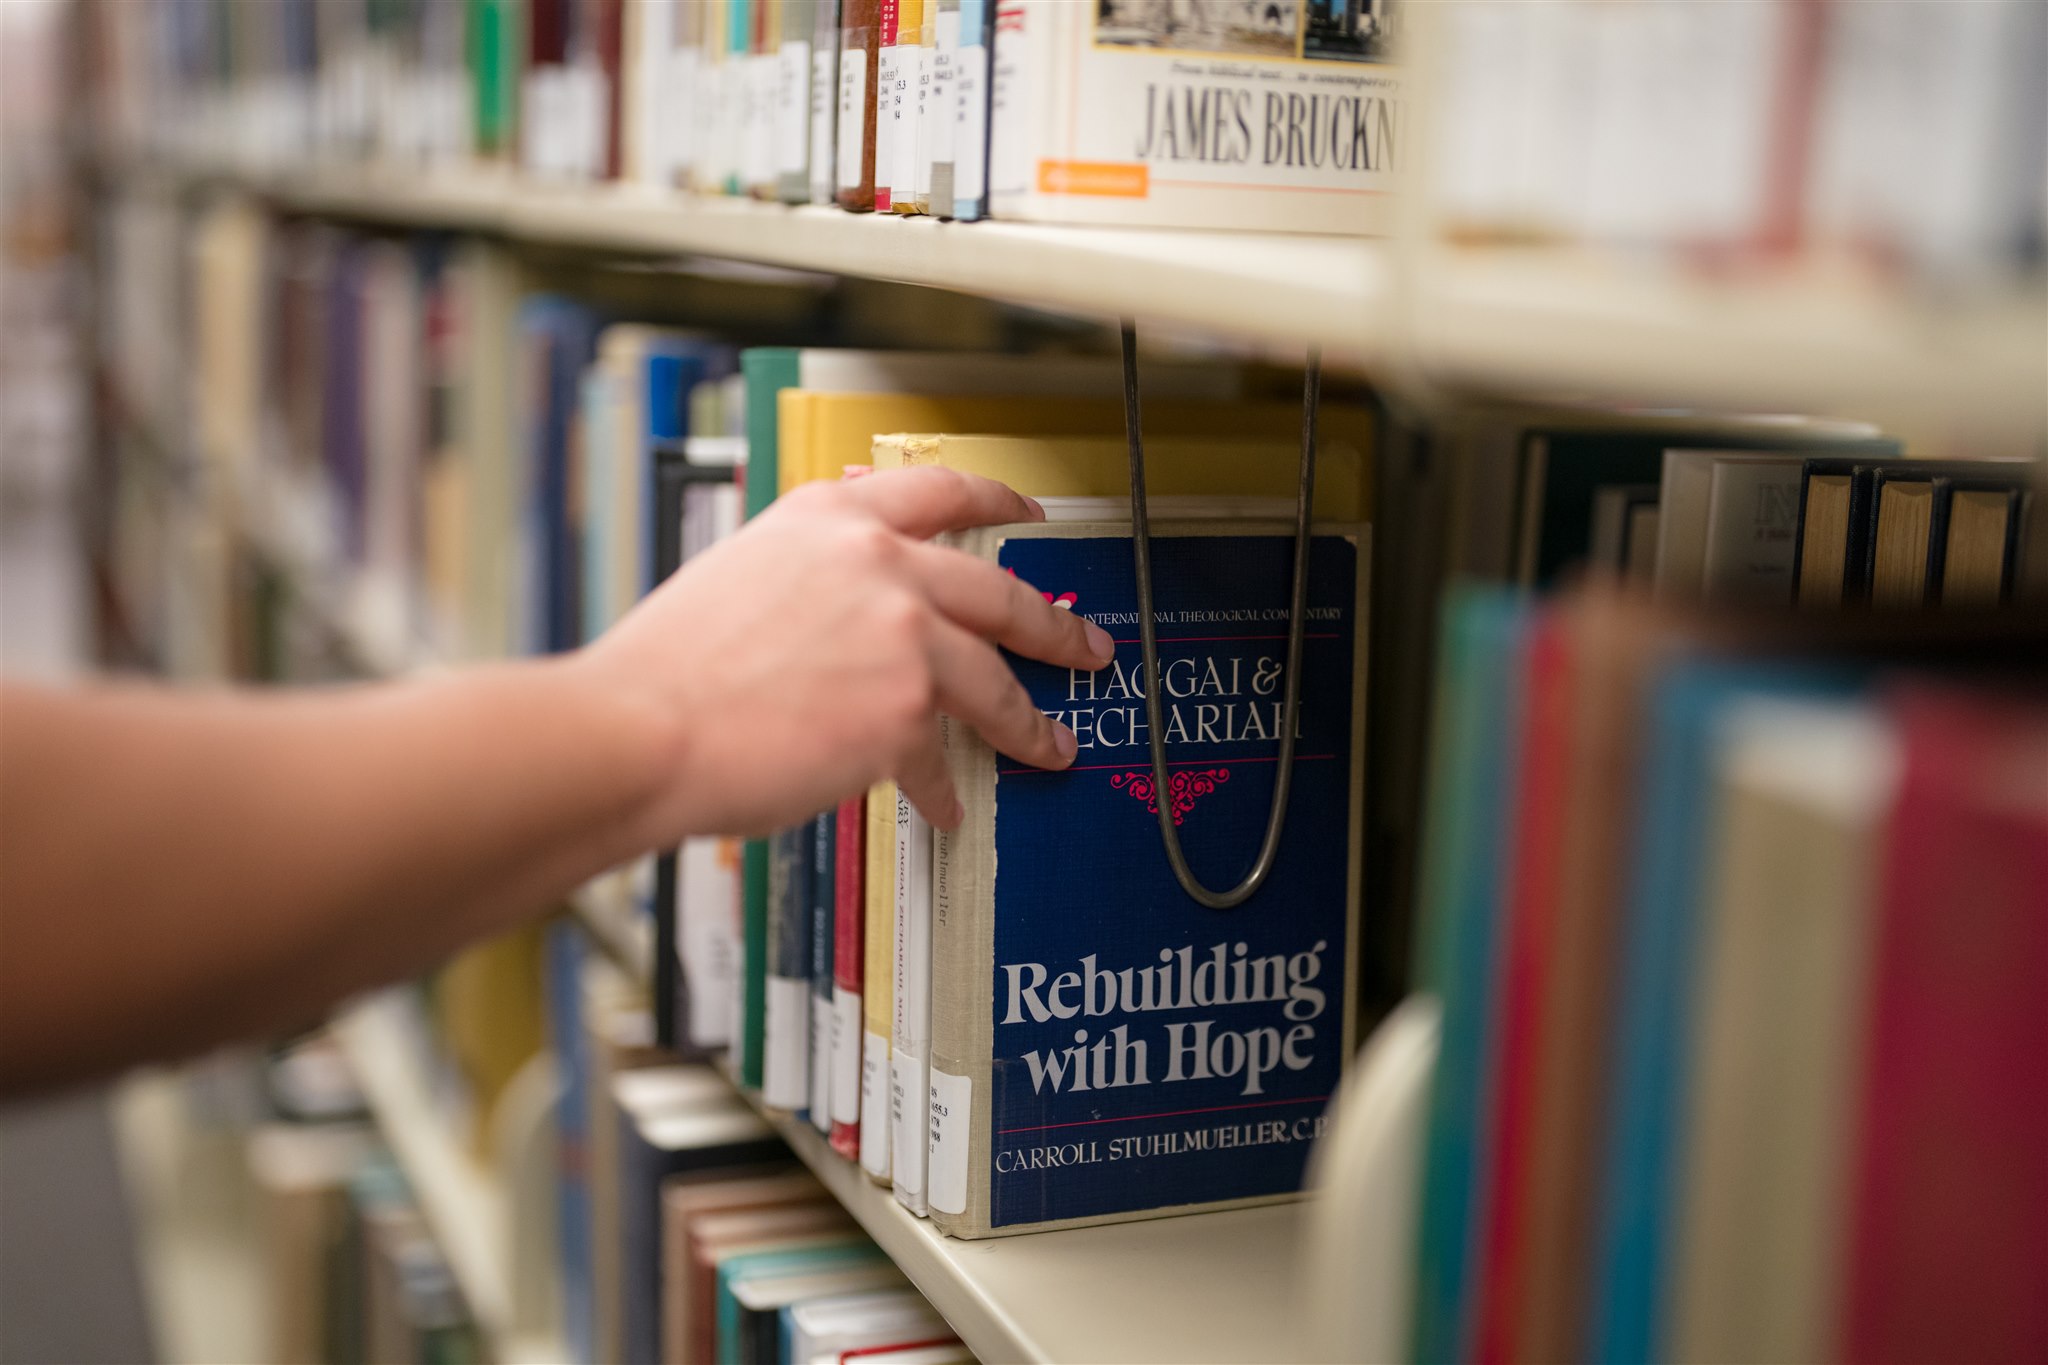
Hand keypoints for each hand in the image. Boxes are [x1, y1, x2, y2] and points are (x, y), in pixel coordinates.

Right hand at [580, 467, 1115, 838]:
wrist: (643, 729)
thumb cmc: (669, 672)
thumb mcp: (740, 578)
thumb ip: (810, 580)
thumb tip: (848, 617)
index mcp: (830, 517)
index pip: (938, 490)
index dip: (997, 500)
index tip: (1025, 511)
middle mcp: (876, 561)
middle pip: (1000, 589)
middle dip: (1055, 626)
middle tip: (1084, 644)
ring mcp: (902, 632)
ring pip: (995, 680)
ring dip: (1028, 723)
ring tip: (1049, 746)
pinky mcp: (908, 707)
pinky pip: (944, 755)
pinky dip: (943, 786)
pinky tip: (946, 803)